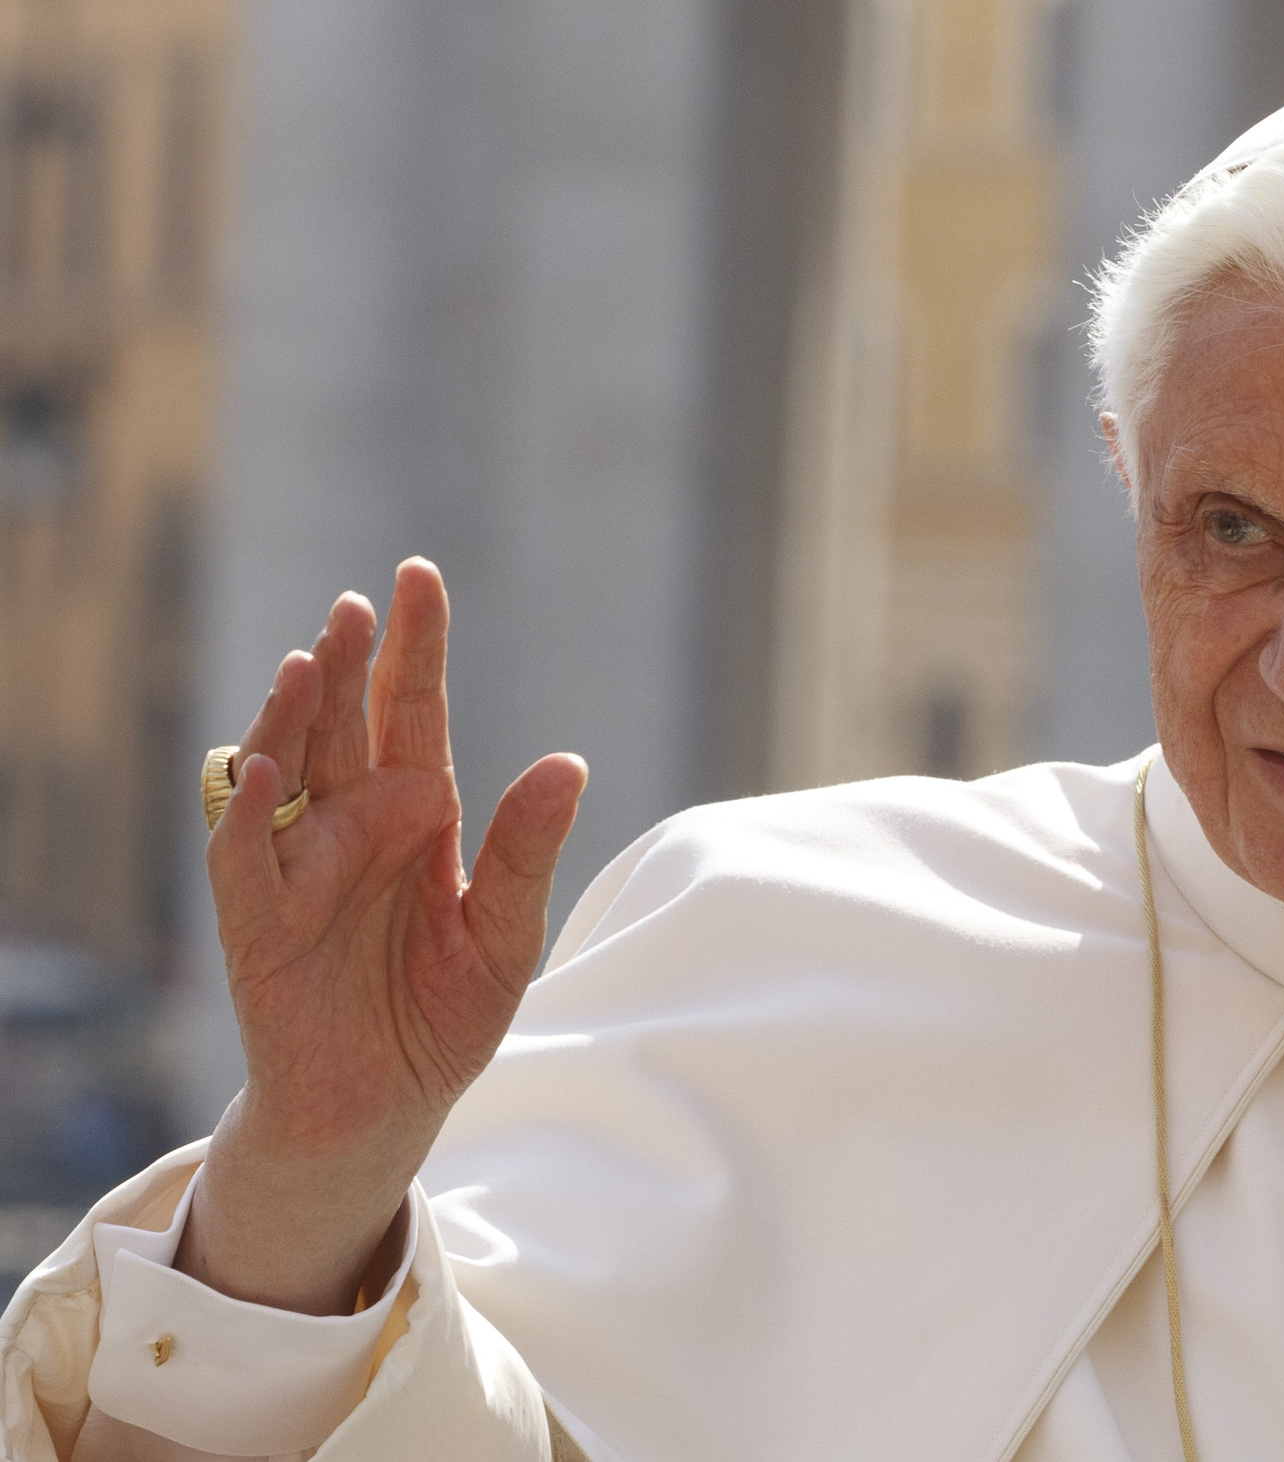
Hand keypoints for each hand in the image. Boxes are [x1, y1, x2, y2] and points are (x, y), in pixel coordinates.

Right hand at [180, 558, 586, 1313]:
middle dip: (347, 663)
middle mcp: (353, 825)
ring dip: (292, 715)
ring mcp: (301, 867)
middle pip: (344, 724)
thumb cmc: (443, 1015)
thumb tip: (567, 762)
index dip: (414, 646)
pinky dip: (248, 811)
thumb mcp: (508, 933)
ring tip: (309, 658)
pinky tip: (263, 763)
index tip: (417, 575)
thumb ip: (528, 850)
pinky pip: (245, 855)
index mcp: (415, 814)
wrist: (387, 1107)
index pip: (412, 711)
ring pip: (286, 769)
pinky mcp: (259, 921)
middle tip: (358, 604)